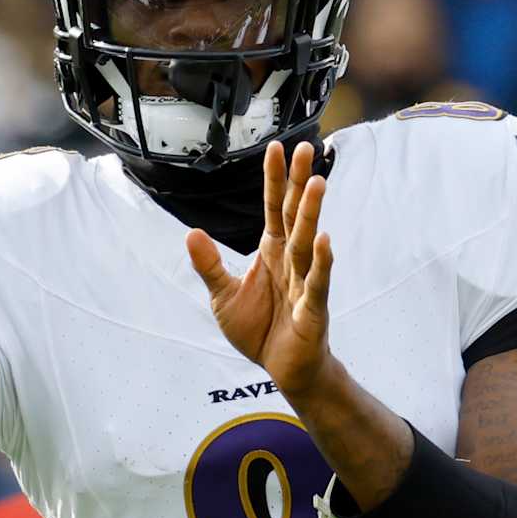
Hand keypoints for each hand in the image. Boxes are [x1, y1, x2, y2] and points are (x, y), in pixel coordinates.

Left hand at [187, 140, 334, 397]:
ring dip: (312, 213)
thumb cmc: (258, 330)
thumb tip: (191, 232)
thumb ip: (209, 265)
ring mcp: (305, 282)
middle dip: (300, 182)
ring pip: (308, 242)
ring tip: (318, 182)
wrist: (284, 370)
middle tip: (307, 148)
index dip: (275, 180)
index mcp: (272, 252)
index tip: (276, 147)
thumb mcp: (223, 295)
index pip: (274, 208)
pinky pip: (318, 282)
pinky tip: (326, 240)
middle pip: (295, 215)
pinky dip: (322, 262)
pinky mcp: (313, 309)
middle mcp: (292, 260)